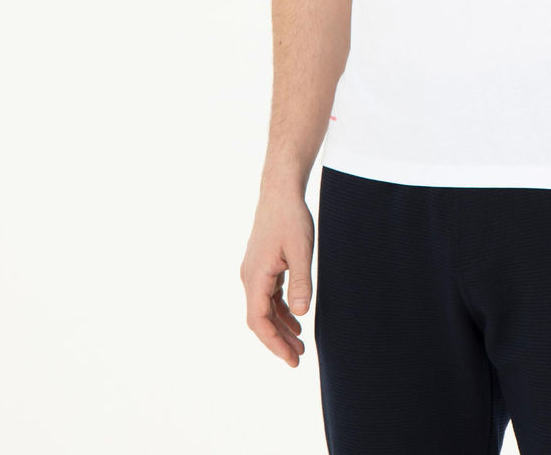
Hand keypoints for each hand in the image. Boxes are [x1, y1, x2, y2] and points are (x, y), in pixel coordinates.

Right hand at [240, 189, 314, 366]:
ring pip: (264, 308)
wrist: (280, 192)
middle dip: (278, 341)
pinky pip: (269, 296)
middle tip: (298, 359)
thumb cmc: (290, 218)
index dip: (274, 343)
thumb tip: (301, 314)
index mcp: (255, 276)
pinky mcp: (263, 266)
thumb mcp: (300, 250)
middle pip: (260, 319)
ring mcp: (255, 272)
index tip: (291, 359)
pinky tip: (295, 319)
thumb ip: (300, 282)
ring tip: (299, 345)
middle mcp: (250, 277)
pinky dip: (280, 310)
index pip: (259, 321)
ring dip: (280, 327)